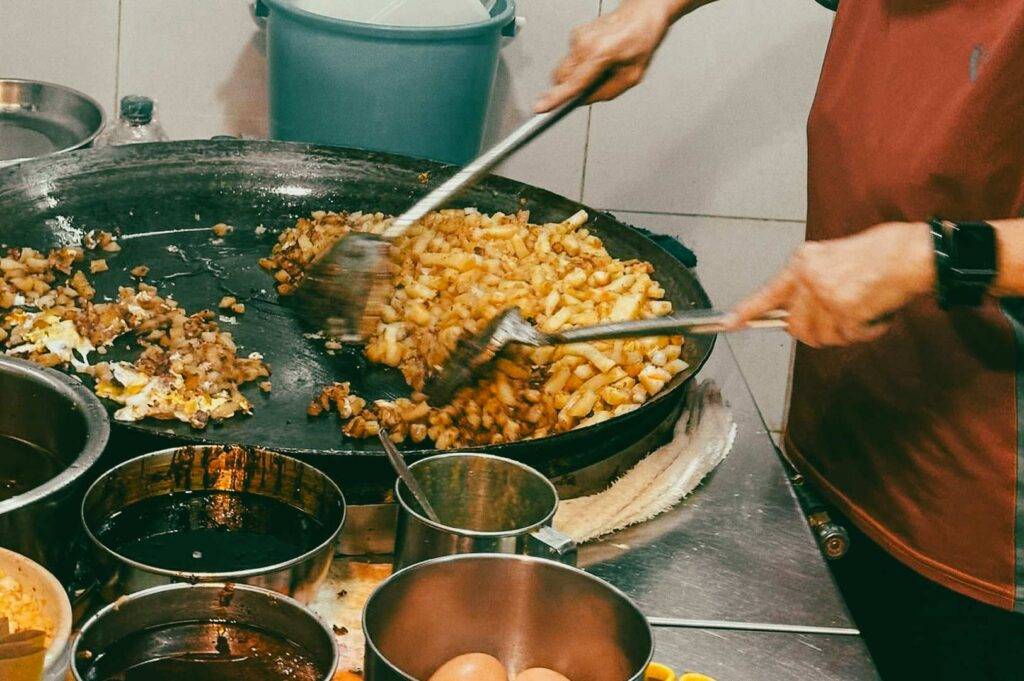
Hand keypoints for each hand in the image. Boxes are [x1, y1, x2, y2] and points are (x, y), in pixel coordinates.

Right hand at [534, 0, 677, 112]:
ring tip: (600, 68)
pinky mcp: (575, 34)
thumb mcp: (631, 77)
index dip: (556, 97)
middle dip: (569, 87)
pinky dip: (580, 64)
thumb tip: (582, 100)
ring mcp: (577, 36)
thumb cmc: (640, 40)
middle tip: (589, 87)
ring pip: (564, 69)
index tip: (540, 107)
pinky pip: (570, 59)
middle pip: (561, 77)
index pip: (574, 82)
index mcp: (601, 53)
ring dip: (576, 75)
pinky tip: (597, 58)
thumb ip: (605, 92)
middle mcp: (585, 43)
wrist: (641, 14)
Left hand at [729, 222, 935, 347]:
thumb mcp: (833, 257)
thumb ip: (811, 283)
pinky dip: (868, 331)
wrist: (912, 252)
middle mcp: (808, 278)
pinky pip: (850, 338)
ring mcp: (825, 296)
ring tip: (865, 307)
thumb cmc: (881, 253)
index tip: (728, 323)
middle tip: (844, 316)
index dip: (746, 311)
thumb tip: (796, 314)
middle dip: (818, 331)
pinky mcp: (845, 311)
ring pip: (823, 337)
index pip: (768, 292)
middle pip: (797, 328)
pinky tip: (878, 310)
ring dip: (847, 331)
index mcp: (803, 262)